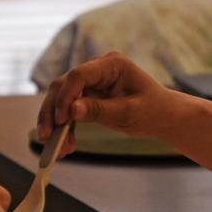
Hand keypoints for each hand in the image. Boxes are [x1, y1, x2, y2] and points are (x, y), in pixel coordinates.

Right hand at [37, 51, 169, 153]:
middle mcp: (97, 69)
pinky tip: (66, 146)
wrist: (164, 117)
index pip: (78, 75)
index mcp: (112, 64)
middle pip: (63, 86)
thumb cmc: (154, 110)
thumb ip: (100, 110)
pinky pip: (69, 111)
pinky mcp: (88, 96)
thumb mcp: (129, 113)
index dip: (66, 96)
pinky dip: (65, 128)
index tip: (61, 120)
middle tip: (46, 136)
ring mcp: (91, 82)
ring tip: (56, 147)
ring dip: (55, 123)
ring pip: (61, 99)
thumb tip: (72, 110)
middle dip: (52, 112)